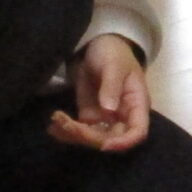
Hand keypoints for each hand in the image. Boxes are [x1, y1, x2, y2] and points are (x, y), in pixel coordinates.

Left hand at [50, 34, 150, 151]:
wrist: (97, 46)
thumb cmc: (113, 52)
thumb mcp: (113, 64)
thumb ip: (111, 86)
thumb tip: (109, 110)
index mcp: (136, 104)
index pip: (137, 132)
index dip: (123, 142)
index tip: (104, 145)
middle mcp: (123, 116)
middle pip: (111, 139)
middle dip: (89, 137)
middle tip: (67, 124)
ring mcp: (105, 118)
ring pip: (93, 138)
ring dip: (74, 134)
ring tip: (56, 122)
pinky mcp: (90, 116)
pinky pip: (80, 130)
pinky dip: (67, 130)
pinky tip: (53, 126)